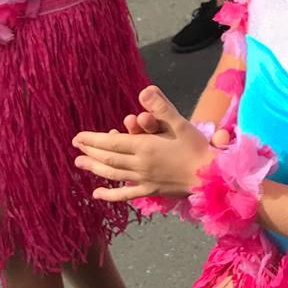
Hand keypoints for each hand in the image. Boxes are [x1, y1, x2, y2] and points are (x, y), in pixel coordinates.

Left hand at [72, 85, 214, 200]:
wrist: (210, 176)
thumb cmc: (196, 147)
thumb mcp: (180, 123)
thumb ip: (161, 107)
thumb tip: (143, 91)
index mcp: (145, 147)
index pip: (112, 142)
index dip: (93, 140)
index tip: (78, 137)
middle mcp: (139, 165)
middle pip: (109, 158)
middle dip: (91, 151)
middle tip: (76, 146)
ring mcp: (143, 180)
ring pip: (113, 174)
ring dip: (95, 168)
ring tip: (79, 163)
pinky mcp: (150, 191)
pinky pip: (126, 195)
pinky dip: (110, 195)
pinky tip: (96, 194)